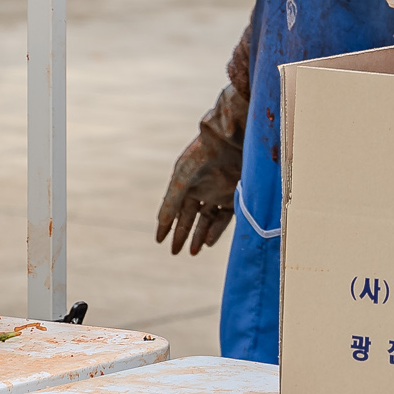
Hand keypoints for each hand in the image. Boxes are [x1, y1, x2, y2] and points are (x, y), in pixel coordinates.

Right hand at [156, 128, 240, 253]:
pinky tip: (208, 242)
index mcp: (186, 184)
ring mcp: (218, 194)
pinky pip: (224, 218)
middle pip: (190, 217)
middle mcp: (202, 190)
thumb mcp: (182, 179)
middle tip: (174, 252)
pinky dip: (216, 231)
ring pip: (207, 221)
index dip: (166, 225)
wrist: (231, 141)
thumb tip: (161, 222)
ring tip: (192, 251)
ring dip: (199, 236)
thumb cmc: (202, 156)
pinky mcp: (234, 197)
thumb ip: (171, 201)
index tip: (159, 240)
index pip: (174, 209)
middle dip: (181, 234)